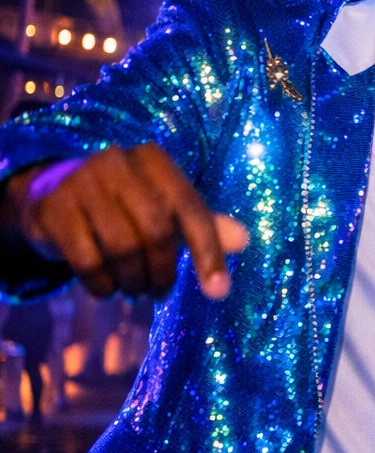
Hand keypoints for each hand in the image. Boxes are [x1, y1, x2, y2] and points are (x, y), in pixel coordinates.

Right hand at [11, 144, 247, 298]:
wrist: (51, 194)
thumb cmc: (123, 204)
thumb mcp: (164, 208)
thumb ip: (204, 225)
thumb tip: (244, 240)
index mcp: (154, 160)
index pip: (191, 209)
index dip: (209, 253)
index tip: (219, 291)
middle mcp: (118, 162)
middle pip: (157, 231)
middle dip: (163, 272)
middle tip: (159, 292)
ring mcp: (81, 183)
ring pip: (123, 247)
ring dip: (133, 281)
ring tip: (134, 290)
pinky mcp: (53, 210)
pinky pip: (87, 260)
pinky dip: (102, 285)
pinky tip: (107, 289)